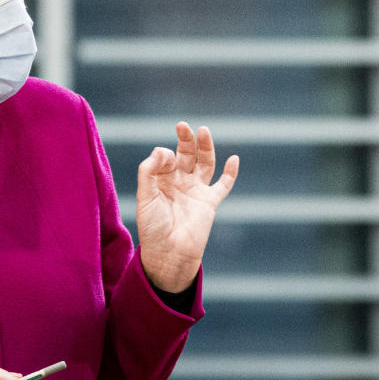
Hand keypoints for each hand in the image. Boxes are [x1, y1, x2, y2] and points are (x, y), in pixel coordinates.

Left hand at [137, 122, 238, 292]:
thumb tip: (163, 149)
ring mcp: (196, 191)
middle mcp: (179, 182)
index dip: (164, 155)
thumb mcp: (144, 197)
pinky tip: (233, 158)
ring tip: (203, 130)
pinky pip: (223, 185)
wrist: (168, 253)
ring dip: (205, 147)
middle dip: (185, 140)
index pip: (165, 158)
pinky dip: (230, 173)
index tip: (162, 159)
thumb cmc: (152, 228)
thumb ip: (148, 172)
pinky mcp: (210, 202)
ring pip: (204, 163)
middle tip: (183, 126)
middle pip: (186, 155)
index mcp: (161, 180)